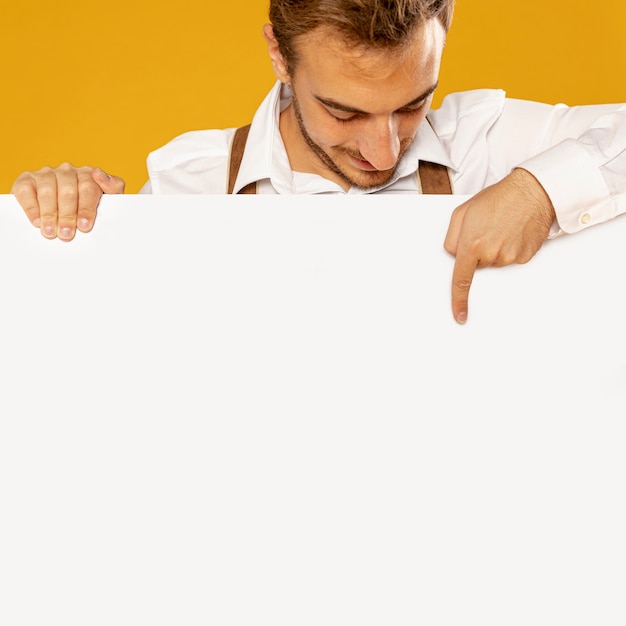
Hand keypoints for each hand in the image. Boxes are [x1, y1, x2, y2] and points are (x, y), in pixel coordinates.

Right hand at [11, 163, 124, 240]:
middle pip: (67, 191)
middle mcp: (67, 171)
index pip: (88, 187)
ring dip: (49, 214)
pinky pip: (26, 190)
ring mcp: (46, 174)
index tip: (84, 226)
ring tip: (51, 232)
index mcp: (88, 174)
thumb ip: (113, 187)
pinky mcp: (27, 179)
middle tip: (67, 234)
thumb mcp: (108, 200)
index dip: (86, 208)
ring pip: (47, 191)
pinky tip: (37, 221)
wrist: (68, 213)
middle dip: (68, 215)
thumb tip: (99, 174)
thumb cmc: (90, 208)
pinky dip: (31, 207)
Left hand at [444, 168, 555, 323]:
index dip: (459, 300)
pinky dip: (508, 248)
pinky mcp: (524, 257)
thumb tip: (453, 256)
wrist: (531, 191)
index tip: (459, 315)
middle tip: (485, 230)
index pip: (461, 280)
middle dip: (477, 252)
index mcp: (472, 245)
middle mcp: (491, 255)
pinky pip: (510, 259)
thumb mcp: (461, 213)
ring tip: (500, 227)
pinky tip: (512, 232)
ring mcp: (510, 257)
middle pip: (478, 265)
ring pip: (494, 262)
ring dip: (494, 249)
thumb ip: (451, 239)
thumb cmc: (497, 199)